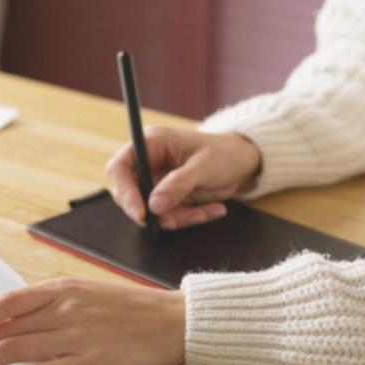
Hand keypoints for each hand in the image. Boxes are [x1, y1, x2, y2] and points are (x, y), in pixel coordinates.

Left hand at [0, 277, 185, 364]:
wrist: (176, 321)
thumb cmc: (134, 310)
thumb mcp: (88, 294)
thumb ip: (51, 306)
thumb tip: (11, 323)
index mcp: (63, 288)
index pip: (7, 302)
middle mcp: (65, 308)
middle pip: (4, 328)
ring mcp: (77, 335)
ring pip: (16, 349)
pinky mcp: (90, 361)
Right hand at [106, 126, 261, 229]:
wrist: (244, 163)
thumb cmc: (225, 153)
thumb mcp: (204, 166)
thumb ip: (178, 184)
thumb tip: (154, 205)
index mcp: (152, 144)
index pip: (120, 167)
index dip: (125, 191)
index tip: (141, 213)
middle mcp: (150, 163)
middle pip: (130, 194)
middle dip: (152, 212)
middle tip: (173, 221)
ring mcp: (159, 182)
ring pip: (151, 211)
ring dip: (177, 218)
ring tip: (205, 211)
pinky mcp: (171, 198)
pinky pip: (169, 216)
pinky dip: (189, 218)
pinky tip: (212, 209)